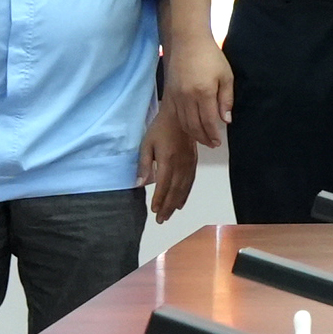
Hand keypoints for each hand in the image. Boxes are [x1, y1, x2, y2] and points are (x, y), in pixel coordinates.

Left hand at [139, 106, 198, 222]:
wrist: (181, 114)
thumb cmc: (160, 127)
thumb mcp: (146, 144)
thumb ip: (143, 164)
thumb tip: (139, 184)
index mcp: (167, 160)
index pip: (163, 185)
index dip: (159, 200)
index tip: (154, 211)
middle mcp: (180, 164)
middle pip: (175, 190)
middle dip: (168, 207)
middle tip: (161, 220)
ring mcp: (189, 163)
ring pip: (184, 188)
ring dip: (177, 203)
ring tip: (170, 215)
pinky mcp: (193, 161)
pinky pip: (191, 180)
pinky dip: (186, 193)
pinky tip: (181, 202)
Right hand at [165, 31, 232, 147]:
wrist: (188, 43)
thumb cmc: (211, 57)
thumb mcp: (226, 76)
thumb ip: (226, 99)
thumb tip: (226, 120)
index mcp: (203, 92)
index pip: (208, 121)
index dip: (214, 134)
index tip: (219, 142)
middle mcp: (187, 97)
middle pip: (194, 126)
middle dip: (204, 138)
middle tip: (213, 144)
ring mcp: (176, 97)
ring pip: (183, 123)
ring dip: (194, 134)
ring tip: (204, 139)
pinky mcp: (169, 95)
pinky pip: (175, 116)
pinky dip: (183, 126)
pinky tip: (191, 128)